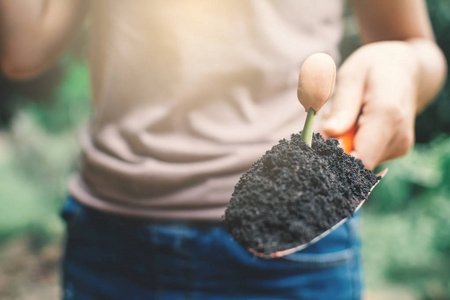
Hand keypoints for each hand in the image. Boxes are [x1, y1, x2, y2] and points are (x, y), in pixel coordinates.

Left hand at [320, 41, 419, 169]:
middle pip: (356, 162)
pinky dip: (353, 142)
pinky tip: (356, 123)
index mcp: (387, 115)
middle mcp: (398, 136)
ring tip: (347, 116)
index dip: (334, 158)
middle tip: (332, 120)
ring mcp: (400, 146)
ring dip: (343, 143)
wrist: (405, 68)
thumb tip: (329, 134)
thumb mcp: (351, 77)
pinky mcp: (396, 150)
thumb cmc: (374, 68)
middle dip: (336, 147)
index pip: (360, 159)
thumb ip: (341, 108)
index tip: (318, 143)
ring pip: (358, 159)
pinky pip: (365, 155)